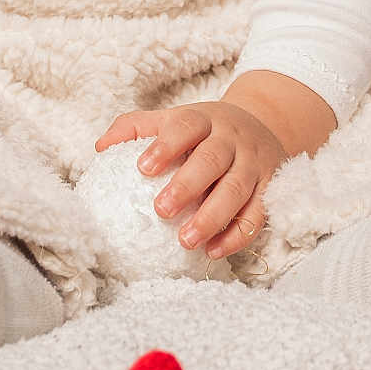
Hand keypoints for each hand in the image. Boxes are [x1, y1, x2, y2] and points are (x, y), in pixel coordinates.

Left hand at [93, 101, 288, 259]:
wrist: (263, 125)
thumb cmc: (204, 130)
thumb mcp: (175, 119)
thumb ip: (136, 128)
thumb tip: (101, 147)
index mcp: (205, 119)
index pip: (186, 126)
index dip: (166, 145)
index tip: (143, 168)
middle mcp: (232, 139)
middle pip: (213, 160)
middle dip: (187, 185)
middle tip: (161, 210)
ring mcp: (254, 163)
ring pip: (237, 190)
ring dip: (211, 217)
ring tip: (185, 240)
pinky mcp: (269, 188)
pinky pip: (257, 214)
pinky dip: (236, 236)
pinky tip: (213, 250)